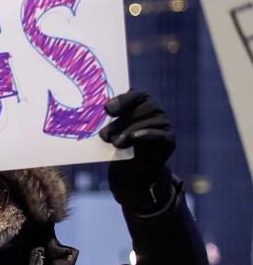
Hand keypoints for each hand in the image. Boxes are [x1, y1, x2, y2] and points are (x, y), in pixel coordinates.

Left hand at [99, 91, 175, 207]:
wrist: (132, 169)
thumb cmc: (119, 143)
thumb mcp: (112, 130)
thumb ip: (109, 119)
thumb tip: (96, 114)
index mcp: (142, 103)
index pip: (138, 95)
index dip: (123, 100)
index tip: (107, 109)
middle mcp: (156, 111)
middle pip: (145, 107)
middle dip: (123, 119)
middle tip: (104, 134)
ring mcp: (164, 125)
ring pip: (149, 122)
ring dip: (129, 131)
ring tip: (114, 143)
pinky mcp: (169, 140)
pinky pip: (159, 135)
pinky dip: (145, 135)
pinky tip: (133, 138)